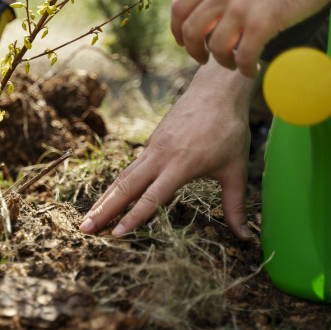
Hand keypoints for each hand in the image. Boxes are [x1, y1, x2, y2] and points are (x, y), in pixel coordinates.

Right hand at [80, 59, 254, 239]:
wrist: (216, 91)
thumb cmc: (229, 130)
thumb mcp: (236, 170)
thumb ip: (235, 205)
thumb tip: (246, 238)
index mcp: (180, 165)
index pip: (152, 197)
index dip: (134, 217)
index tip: (116, 234)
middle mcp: (159, 157)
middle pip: (125, 187)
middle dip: (104, 210)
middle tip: (84, 230)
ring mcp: (152, 148)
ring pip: (122, 177)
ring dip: (104, 198)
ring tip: (87, 218)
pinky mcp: (151, 142)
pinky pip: (130, 168)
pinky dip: (116, 185)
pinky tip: (107, 198)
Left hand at [172, 0, 330, 76]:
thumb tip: (214, 0)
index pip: (179, 8)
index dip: (176, 30)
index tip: (183, 42)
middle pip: (191, 32)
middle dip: (194, 52)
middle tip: (205, 60)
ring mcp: (239, 8)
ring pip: (216, 47)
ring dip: (223, 62)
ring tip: (236, 63)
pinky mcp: (262, 23)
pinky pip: (244, 55)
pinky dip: (245, 68)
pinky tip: (253, 69)